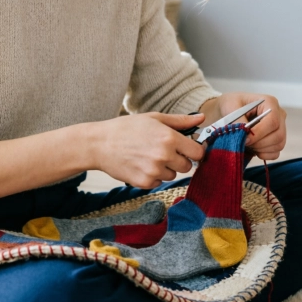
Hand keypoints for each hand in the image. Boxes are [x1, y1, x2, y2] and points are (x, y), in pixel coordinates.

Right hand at [87, 112, 207, 188]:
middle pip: (187, 166)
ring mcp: (154, 171)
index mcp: (169, 138)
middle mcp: (164, 156)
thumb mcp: (154, 118)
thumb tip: (202, 118)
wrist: (100, 144)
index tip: (188, 149)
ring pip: (172, 175)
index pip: (197, 152)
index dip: (194, 150)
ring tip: (148, 156)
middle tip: (164, 151)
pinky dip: (153, 176)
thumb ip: (180, 121)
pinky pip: (158, 183)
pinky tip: (140, 164)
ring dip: (165, 169)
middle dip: (179, 160)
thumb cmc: (126, 128)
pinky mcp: (144, 183)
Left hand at [213, 92, 287, 162]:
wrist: (228, 112)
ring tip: (247, 144)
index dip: (259, 133)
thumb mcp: (230, 106)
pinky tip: (253, 148)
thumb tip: (246, 133)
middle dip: (259, 143)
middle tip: (244, 142)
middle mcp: (279, 115)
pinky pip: (276, 153)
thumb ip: (238, 119)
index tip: (245, 139)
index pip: (272, 121)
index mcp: (270, 103)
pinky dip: (264, 154)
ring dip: (261, 149)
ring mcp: (280, 128)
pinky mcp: (277, 140)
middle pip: (278, 135)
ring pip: (279, 145)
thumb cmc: (230, 105)